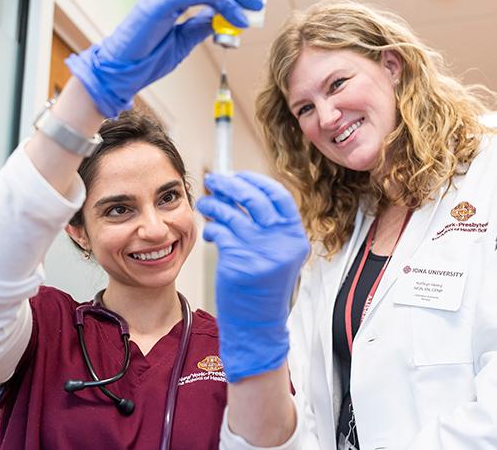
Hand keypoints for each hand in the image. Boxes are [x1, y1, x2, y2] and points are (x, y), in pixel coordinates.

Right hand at [66, 0, 262, 117]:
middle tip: (259, 2)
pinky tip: (235, 15)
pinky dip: (219, 2)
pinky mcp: (159, 2)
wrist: (121, 71)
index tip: (252, 5)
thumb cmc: (147, 58)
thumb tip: (220, 19)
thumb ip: (200, 26)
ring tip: (252, 8)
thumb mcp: (183, 41)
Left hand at [196, 172, 309, 382]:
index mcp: (295, 237)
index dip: (256, 181)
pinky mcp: (239, 262)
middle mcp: (281, 242)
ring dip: (214, 204)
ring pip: (232, 213)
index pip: (278, 196)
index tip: (238, 176)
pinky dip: (211, 227)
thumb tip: (240, 192)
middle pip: (254, 198)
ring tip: (205, 203)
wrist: (257, 325)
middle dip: (230, 184)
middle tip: (213, 180)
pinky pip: (219, 232)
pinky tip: (210, 231)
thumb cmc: (263, 289)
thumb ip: (268, 227)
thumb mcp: (278, 255)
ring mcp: (261, 252)